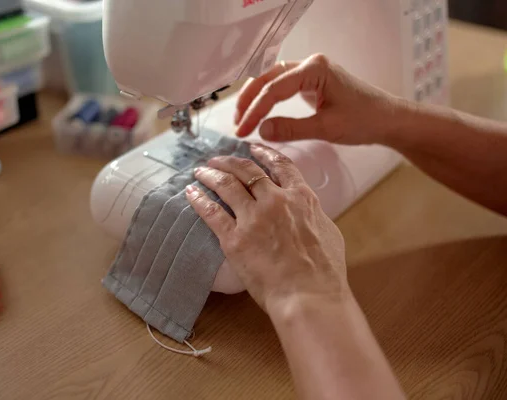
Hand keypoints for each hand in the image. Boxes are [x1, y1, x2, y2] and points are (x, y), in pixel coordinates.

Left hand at [185, 144, 348, 311]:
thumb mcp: (328, 232)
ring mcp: (253, 218)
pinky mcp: (234, 239)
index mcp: (301, 198)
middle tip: (217, 160)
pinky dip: (199, 199)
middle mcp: (275, 201)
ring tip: (200, 171)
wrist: (309, 296)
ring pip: (226, 185)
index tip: (252, 148)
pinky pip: (211, 212)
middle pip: (247, 171)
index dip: (264, 153)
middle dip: (229, 161)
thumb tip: (306, 210)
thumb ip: (312, 215)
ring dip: (210, 175)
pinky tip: (191, 192)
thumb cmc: (324, 272)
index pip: (280, 166)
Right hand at [234, 54, 405, 145]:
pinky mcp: (312, 82)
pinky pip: (282, 86)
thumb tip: (261, 130)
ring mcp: (311, 71)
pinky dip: (268, 98)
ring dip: (256, 97)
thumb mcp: (326, 128)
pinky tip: (259, 112)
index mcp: (314, 69)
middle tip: (237, 124)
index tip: (242, 131)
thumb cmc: (364, 120)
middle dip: (249, 101)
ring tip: (242, 118)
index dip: (255, 111)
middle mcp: (310, 64)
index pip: (274, 90)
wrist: (388, 120)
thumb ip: (291, 129)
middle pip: (268, 78)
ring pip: (272, 80)